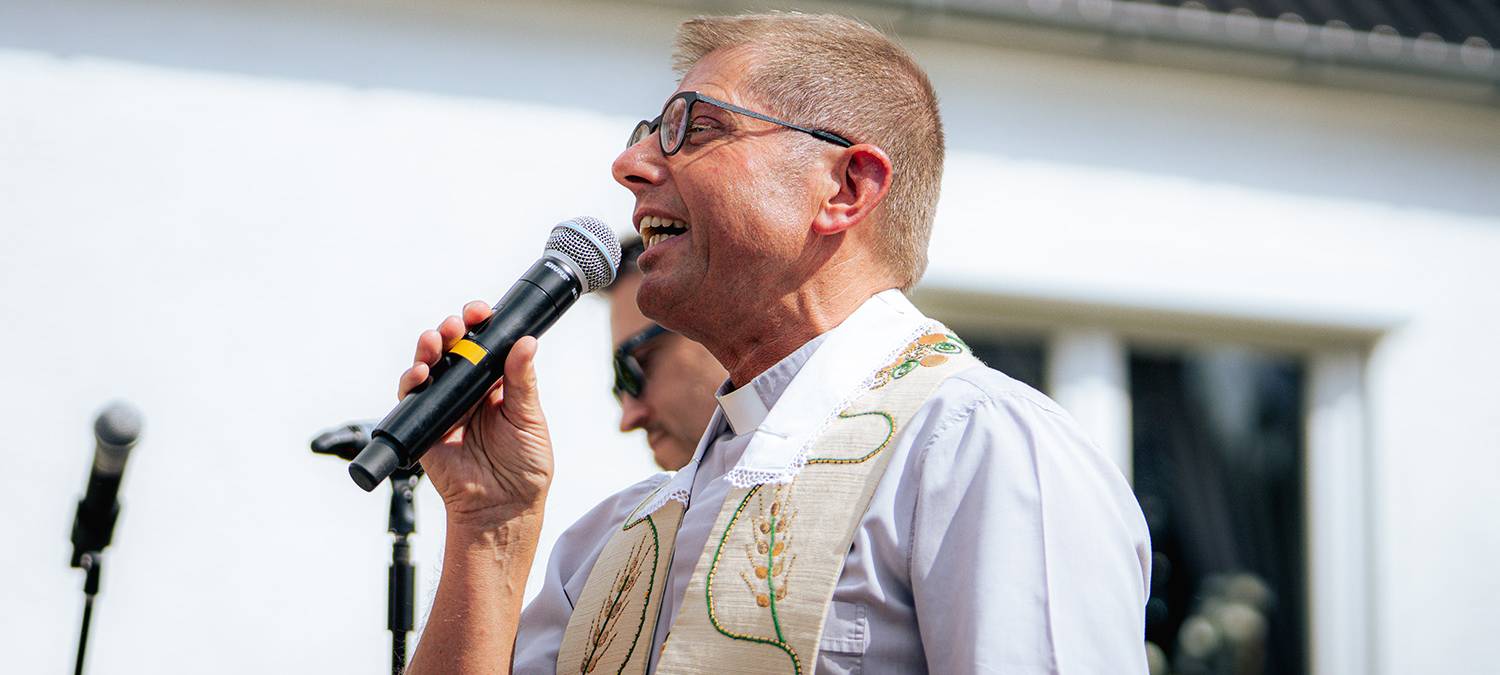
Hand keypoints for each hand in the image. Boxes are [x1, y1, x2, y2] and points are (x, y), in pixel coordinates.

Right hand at [398, 301, 552, 525]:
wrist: (503, 507)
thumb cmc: (525, 466)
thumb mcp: (529, 418)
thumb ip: (523, 381)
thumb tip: (527, 342)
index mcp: (498, 383)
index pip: (486, 344)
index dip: (480, 323)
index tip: (481, 311)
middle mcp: (469, 390)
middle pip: (453, 348)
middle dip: (451, 329)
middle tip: (457, 324)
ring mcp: (445, 405)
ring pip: (430, 364)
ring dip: (429, 346)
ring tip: (435, 341)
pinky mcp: (424, 424)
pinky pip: (411, 396)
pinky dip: (411, 380)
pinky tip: (420, 373)